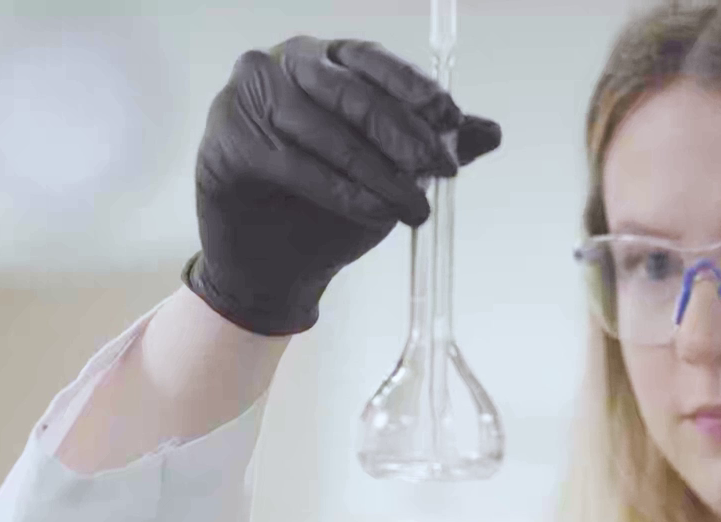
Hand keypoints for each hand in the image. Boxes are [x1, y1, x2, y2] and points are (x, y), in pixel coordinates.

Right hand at [182, 37, 502, 336]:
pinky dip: (339, 189)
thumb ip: (431, 148)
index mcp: (325, 59)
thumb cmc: (329, 205)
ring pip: (325, 130)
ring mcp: (250, 98)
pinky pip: (293, 162)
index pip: (372, 61)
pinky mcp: (228, 138)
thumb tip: (492, 133)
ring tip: (414, 207)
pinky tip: (372, 211)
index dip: (413, 87)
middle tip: (443, 170)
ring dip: (377, 172)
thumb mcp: (389, 173)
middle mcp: (285, 66)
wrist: (275, 263)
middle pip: (351, 93)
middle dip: (404, 134)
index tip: (451, 117)